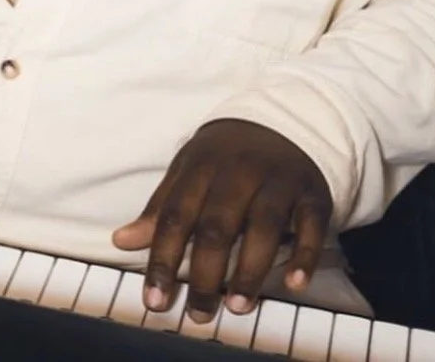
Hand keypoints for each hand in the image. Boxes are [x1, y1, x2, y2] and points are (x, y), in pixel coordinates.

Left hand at [112, 119, 331, 322]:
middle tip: (198, 314)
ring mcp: (279, 181)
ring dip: (249, 270)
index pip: (177, 215)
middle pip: (218, 226)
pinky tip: (293, 284)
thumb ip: (161, 207)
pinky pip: (311, 226)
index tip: (154, 298)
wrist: (283, 120)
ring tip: (237, 307)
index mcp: (203, 165)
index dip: (163, 258)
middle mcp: (240, 171)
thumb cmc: (227, 154)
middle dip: (206, 275)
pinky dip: (304, 256)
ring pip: (264, 226)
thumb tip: (121, 241)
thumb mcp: (189, 169)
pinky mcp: (312, 193)